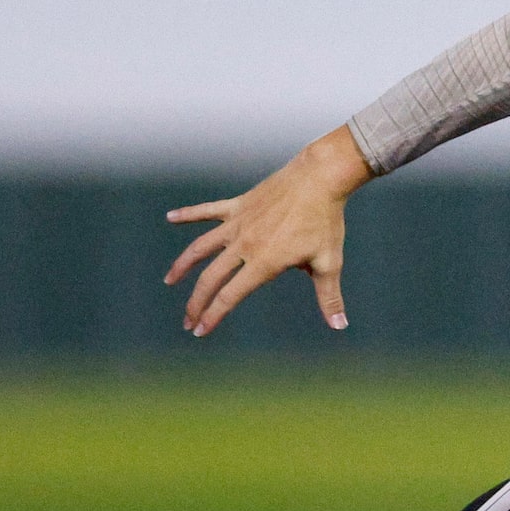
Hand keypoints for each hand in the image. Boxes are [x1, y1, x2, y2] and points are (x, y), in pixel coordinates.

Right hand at [164, 128, 370, 335]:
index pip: (230, 295)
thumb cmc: (326, 222)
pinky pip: (207, 211)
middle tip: (187, 321)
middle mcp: (244, 244)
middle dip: (196, 302)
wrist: (319, 179)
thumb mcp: (330, 263)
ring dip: (183, 265)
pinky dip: (188, 215)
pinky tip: (170, 218)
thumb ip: (329, 297)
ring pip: (201, 247)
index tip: (200, 330)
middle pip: (211, 278)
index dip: (213, 315)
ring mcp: (238, 223)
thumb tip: (340, 326)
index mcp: (264, 262)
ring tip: (169, 280)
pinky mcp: (238, 205)